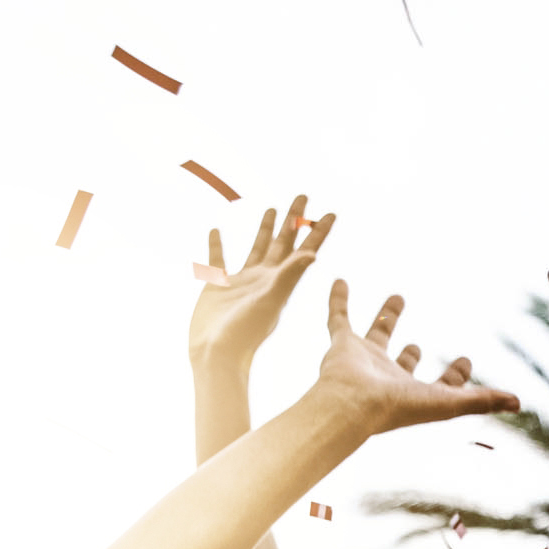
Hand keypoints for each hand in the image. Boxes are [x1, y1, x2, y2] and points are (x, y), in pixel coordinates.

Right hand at [189, 198, 336, 375]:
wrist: (217, 354)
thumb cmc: (246, 332)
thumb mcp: (271, 301)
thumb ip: (289, 276)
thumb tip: (312, 254)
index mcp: (281, 281)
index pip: (305, 249)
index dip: (318, 231)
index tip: (332, 212)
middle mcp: (265, 279)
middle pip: (283, 242)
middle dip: (294, 219)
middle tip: (303, 195)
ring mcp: (242, 282)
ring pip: (257, 248)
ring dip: (265, 229)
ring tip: (272, 208)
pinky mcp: (218, 287)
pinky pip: (218, 259)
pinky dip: (217, 245)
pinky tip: (216, 230)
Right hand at [315, 287, 520, 434]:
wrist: (351, 405)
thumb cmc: (399, 408)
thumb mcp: (450, 403)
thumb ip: (482, 400)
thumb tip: (519, 402)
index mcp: (413, 394)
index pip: (438, 384)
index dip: (455, 375)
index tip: (467, 361)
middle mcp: (388, 378)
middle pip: (402, 362)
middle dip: (411, 354)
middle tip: (419, 344)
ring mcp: (363, 360)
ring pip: (376, 333)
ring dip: (386, 317)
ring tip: (398, 298)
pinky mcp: (341, 344)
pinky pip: (337, 317)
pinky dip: (337, 300)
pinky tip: (340, 280)